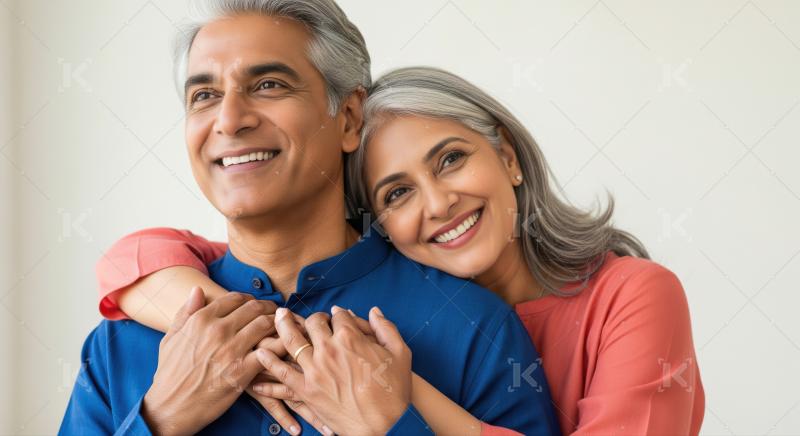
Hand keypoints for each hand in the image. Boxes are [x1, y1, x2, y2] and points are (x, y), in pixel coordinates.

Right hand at [141, 287, 277, 434]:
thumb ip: (185, 312)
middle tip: (275, 314)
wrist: (170, 407)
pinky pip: (270, 350)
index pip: (235, 298)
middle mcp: (217, 330)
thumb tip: (197, 290)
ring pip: (265, 324)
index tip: (256, 305)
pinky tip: (283, 347)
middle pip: (254, 308)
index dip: (249, 299)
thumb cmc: (170, 374)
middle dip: (268, 308)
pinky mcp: (243, 370)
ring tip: (281, 328)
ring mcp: (231, 349)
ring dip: (277, 324)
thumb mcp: (171, 338)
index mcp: (201, 319)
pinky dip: (280, 345)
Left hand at [256, 306, 411, 435]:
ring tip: (277, 317)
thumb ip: (386, 328)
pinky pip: (282, 373)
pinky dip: (269, 363)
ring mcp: (314, 370)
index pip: (338, 316)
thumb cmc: (394, 392)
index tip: (336, 316)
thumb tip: (374, 311)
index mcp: (351, 338)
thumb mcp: (400, 354)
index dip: (337, 314)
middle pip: (313, 323)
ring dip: (282, 326)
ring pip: (292, 341)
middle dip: (312, 318)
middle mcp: (329, 349)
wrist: (384, 425)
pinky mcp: (306, 390)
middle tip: (311, 319)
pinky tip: (260, 353)